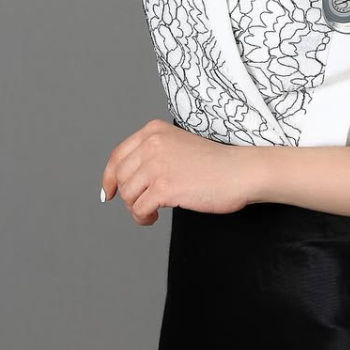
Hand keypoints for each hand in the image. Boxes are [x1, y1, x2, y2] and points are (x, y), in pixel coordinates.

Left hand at [100, 119, 261, 225]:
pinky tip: (155, 217)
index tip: (109, 193)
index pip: (117, 155)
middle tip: (142, 205)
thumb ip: (152, 154)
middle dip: (127, 196)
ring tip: (152, 212)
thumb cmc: (214, 163)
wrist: (240, 171)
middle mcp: (152, 144)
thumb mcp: (177, 145)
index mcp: (154, 131)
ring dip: (136, 209)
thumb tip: (120, 181)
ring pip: (128, 195)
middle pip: (120, 177)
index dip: (109, 177)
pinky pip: (139, 209)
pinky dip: (143, 218)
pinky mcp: (164, 187)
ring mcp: (157, 165)